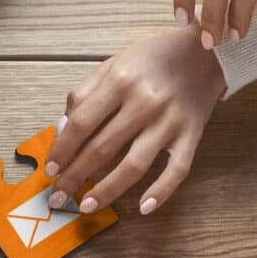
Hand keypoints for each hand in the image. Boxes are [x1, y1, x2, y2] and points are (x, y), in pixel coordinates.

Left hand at [45, 26, 224, 215]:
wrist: (206, 49)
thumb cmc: (151, 58)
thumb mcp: (112, 65)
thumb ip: (84, 95)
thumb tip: (61, 131)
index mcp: (119, 82)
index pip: (81, 124)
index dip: (62, 150)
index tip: (50, 170)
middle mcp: (144, 103)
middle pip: (102, 148)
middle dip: (75, 176)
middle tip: (59, 197)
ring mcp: (170, 121)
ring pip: (135, 165)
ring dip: (108, 190)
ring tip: (87, 206)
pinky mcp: (192, 134)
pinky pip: (177, 169)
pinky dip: (162, 191)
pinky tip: (144, 208)